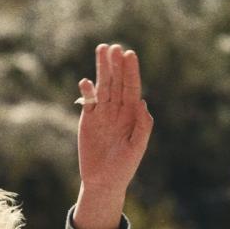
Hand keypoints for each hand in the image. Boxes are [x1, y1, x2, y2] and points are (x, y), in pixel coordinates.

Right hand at [72, 43, 153, 228]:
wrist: (103, 181)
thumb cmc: (124, 167)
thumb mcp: (137, 148)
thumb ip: (142, 126)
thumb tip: (143, 103)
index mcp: (132, 115)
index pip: (131, 88)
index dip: (131, 72)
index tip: (130, 55)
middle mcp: (117, 110)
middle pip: (116, 82)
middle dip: (116, 65)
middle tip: (114, 47)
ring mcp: (102, 113)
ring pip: (102, 86)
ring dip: (102, 69)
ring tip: (101, 49)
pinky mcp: (88, 120)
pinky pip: (88, 101)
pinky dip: (87, 91)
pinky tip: (87, 81)